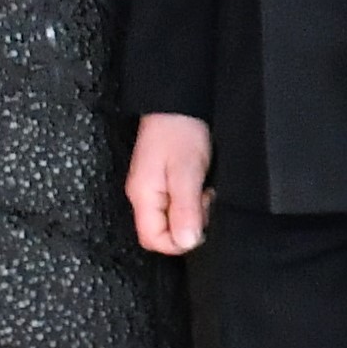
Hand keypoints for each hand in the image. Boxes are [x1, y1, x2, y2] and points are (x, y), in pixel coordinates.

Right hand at [128, 111, 213, 256]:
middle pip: (162, 232)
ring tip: (203, 189)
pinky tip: (201, 185)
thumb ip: (185, 208)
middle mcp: (143, 196)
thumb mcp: (186, 172)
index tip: (200, 223)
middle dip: (188, 225)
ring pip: (172, 219)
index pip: (152, 239)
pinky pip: (176, 204)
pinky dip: (193, 200)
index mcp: (142, 196)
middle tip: (204, 200)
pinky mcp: (163, 181)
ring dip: (194, 211)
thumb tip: (186, 242)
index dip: (178, 242)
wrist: (178, 105)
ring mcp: (152, 189)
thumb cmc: (180, 133)